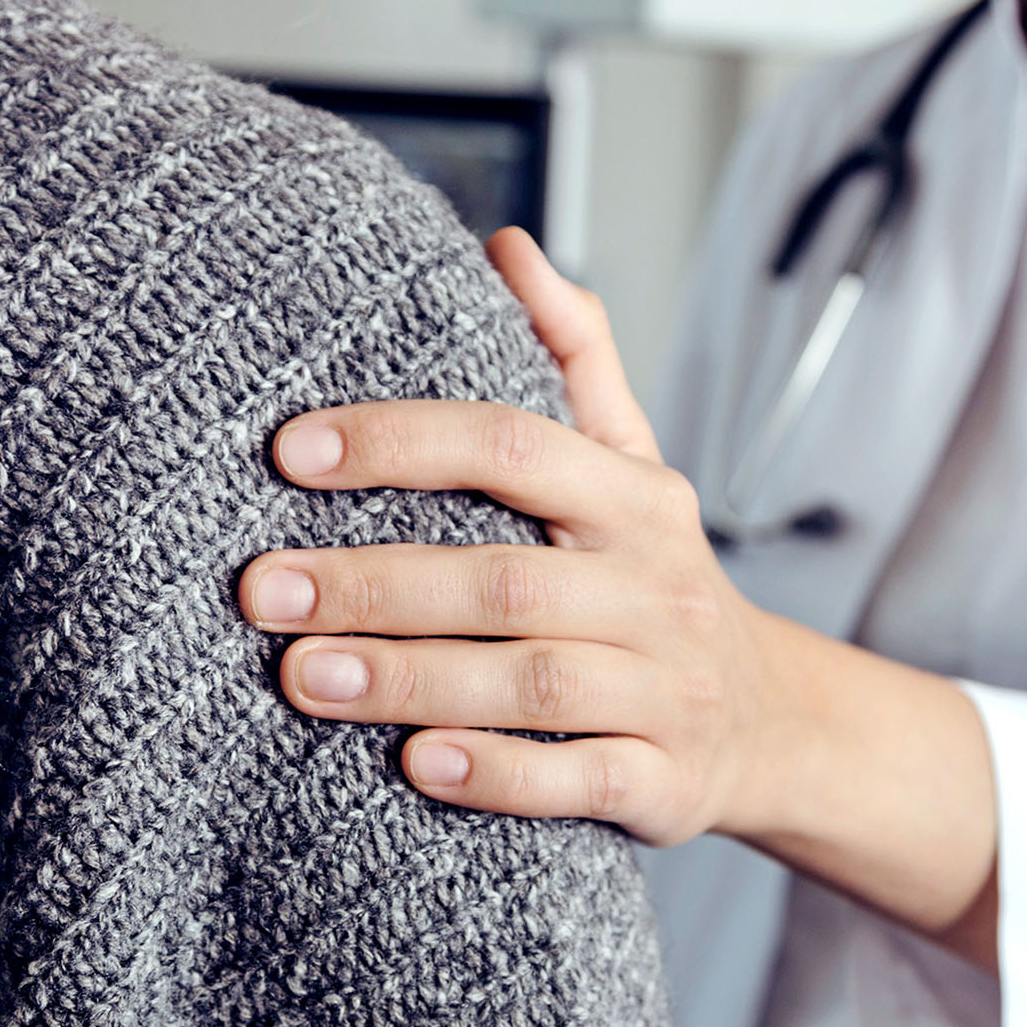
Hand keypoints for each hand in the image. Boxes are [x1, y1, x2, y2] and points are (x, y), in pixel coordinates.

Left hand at [239, 229, 998, 960]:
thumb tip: (508, 245)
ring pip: (534, 683)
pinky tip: (416, 764)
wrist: (766, 718)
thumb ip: (574, 358)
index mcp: (637, 499)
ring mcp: (667, 688)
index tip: (291, 451)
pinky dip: (500, 774)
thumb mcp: (633, 465)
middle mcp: (657, 587)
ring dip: (412, 679)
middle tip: (260, 587)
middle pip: (507, 578)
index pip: (517, 447)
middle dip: (376, 581)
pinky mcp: (665, 778)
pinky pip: (581, 781)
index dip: (403, 442)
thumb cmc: (655, 578)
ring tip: (301, 676)